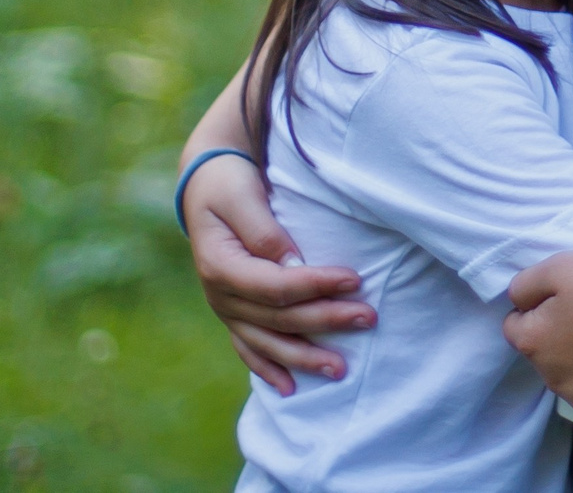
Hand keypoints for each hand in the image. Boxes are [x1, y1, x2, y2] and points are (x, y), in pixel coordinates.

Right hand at [186, 153, 372, 391]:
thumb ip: (265, 232)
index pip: (275, 285)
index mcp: (220, 266)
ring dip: (305, 356)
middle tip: (368, 318)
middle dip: (325, 320)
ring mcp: (225, 309)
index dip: (316, 285)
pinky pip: (250, 348)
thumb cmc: (228, 185)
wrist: (204, 185)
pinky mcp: (233, 313)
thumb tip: (294, 264)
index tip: (355, 280)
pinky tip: (292, 388)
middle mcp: (220, 296)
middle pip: (279, 317)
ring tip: (341, 369)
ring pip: (267, 341)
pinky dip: (269, 368)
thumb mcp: (243, 197)